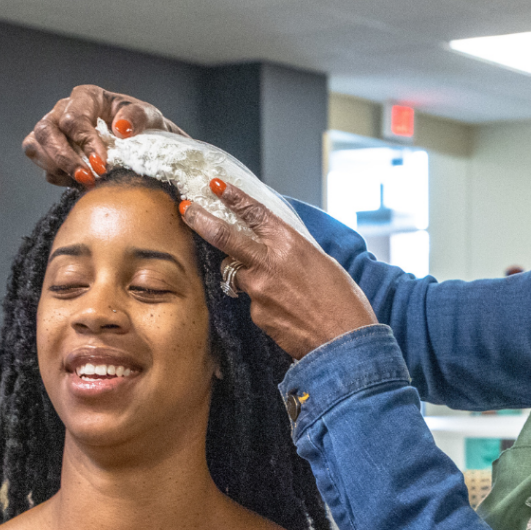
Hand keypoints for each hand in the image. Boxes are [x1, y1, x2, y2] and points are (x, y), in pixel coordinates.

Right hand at [22, 85, 184, 186]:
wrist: (147, 145)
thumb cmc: (145, 127)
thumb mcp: (150, 117)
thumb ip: (137, 117)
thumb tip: (121, 128)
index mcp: (87, 98)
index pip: (73, 118)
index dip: (85, 142)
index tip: (102, 165)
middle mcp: (64, 110)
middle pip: (46, 131)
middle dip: (65, 158)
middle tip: (88, 179)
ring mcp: (55, 131)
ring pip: (35, 146)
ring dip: (56, 167)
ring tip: (83, 182)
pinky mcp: (53, 153)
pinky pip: (44, 165)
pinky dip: (58, 177)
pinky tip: (80, 183)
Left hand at [180, 180, 376, 359]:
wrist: (345, 344)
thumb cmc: (345, 304)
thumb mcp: (324, 264)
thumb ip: (295, 254)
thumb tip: (279, 251)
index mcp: (290, 244)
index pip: (254, 213)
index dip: (232, 197)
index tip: (215, 185)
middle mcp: (269, 264)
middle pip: (224, 237)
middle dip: (201, 220)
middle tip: (185, 209)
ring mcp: (259, 291)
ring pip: (241, 274)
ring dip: (250, 275)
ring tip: (282, 290)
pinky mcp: (257, 315)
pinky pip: (254, 303)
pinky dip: (267, 304)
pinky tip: (289, 313)